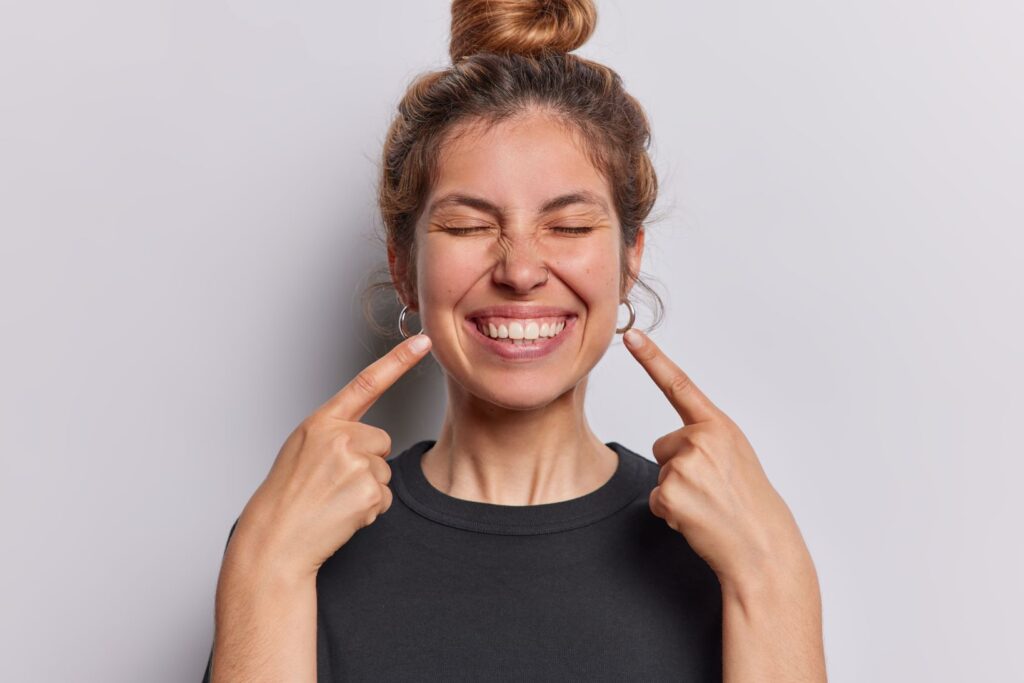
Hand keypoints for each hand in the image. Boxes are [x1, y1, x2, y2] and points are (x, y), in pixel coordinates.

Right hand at [228, 333, 432, 580]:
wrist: (276, 540)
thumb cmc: (287, 496)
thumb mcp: (303, 450)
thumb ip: (334, 435)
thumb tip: (371, 441)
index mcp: (321, 422)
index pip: (366, 383)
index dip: (398, 360)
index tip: (423, 341)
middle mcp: (339, 437)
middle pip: (381, 441)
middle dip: (366, 462)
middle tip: (331, 483)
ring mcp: (355, 464)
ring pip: (383, 471)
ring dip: (365, 489)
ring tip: (332, 500)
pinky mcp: (368, 491)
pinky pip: (385, 497)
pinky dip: (368, 510)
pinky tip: (341, 514)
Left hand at [622, 329, 810, 591]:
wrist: (762, 548)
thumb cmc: (749, 504)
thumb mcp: (735, 457)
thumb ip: (706, 439)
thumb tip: (672, 445)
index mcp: (719, 427)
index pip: (680, 386)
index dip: (652, 358)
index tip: (631, 336)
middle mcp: (701, 440)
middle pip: (663, 445)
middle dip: (680, 467)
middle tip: (713, 489)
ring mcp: (685, 466)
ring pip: (661, 473)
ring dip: (678, 491)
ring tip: (710, 505)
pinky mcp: (670, 494)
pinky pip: (657, 498)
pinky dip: (672, 512)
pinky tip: (699, 519)